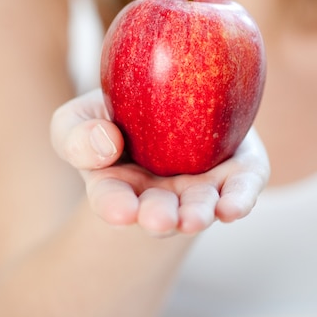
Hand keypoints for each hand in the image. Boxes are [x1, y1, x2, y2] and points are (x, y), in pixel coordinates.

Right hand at [51, 89, 269, 235]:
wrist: (170, 96)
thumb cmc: (114, 115)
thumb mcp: (78, 118)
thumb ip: (76, 135)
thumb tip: (108, 143)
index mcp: (118, 187)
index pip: (112, 200)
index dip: (115, 207)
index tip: (121, 211)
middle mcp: (162, 196)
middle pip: (160, 212)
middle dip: (159, 218)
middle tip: (159, 221)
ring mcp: (200, 186)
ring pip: (201, 205)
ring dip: (198, 214)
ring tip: (195, 218)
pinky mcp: (236, 172)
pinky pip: (241, 187)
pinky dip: (239, 197)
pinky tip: (234, 207)